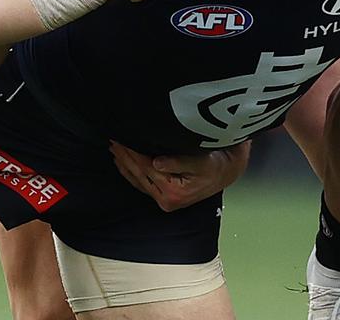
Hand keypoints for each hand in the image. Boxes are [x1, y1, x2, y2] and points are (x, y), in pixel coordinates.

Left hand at [110, 140, 251, 211]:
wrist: (227, 173)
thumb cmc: (215, 164)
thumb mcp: (201, 161)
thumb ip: (178, 162)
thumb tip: (156, 162)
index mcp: (173, 192)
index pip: (145, 169)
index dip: (131, 154)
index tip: (120, 140)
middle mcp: (166, 199)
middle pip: (139, 175)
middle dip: (124, 158)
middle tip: (112, 141)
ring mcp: (164, 200)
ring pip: (138, 181)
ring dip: (125, 165)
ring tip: (114, 149)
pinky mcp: (164, 197)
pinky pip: (142, 184)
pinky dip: (131, 172)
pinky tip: (123, 163)